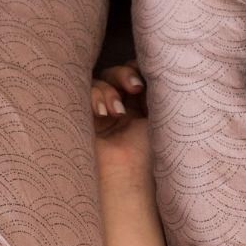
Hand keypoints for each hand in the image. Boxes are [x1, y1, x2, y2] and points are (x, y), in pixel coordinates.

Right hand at [91, 63, 150, 183]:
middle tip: (135, 87)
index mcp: (146, 109)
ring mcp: (102, 114)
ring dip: (108, 88)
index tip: (147, 80)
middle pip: (119, 73)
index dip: (140, 70)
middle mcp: (124, 109)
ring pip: (100, 80)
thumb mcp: (161, 117)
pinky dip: (94, 96)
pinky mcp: (84, 118)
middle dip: (125, 74)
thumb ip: (157, 91)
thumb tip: (153, 67)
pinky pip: (84, 92)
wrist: (126, 179)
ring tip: (116, 111)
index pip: (139, 76)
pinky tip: (102, 113)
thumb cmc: (149, 155)